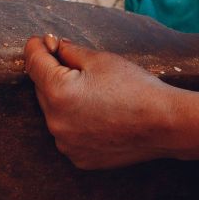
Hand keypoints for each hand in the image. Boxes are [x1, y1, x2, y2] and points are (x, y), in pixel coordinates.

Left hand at [23, 34, 179, 168]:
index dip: (36, 47)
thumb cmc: (136, 88)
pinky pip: (68, 134)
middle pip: (42, 89)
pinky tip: (99, 116)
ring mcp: (66, 144)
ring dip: (64, 100)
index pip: (33, 63)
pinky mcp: (79, 158)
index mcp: (57, 92)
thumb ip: (69, 52)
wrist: (165, 124)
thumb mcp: (101, 60)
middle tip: (78, 67)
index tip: (43, 41)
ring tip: (96, 95)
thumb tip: (54, 47)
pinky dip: (76, 123)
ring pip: (54, 113)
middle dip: (53, 74)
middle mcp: (55, 122)